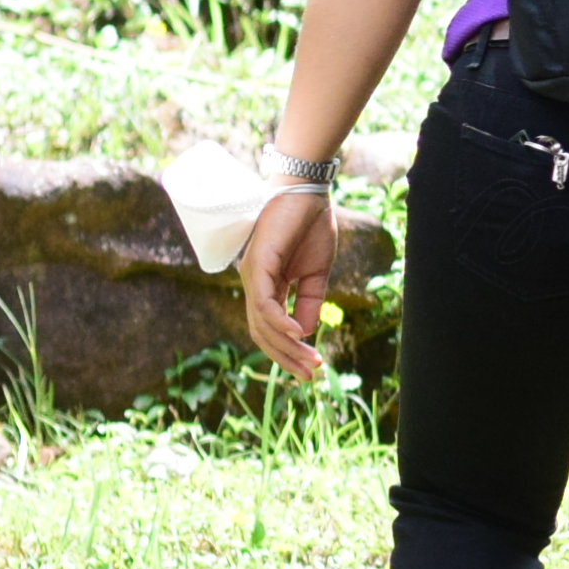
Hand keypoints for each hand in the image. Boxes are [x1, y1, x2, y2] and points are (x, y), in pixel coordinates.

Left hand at [240, 187, 337, 380]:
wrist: (307, 193)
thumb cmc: (311, 227)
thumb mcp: (316, 273)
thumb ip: (310, 301)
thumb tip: (306, 332)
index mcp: (267, 286)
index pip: (271, 328)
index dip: (289, 350)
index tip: (311, 368)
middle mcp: (254, 284)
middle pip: (263, 332)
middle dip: (286, 356)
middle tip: (310, 376)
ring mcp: (253, 275)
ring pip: (262, 322)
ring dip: (286, 345)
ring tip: (309, 360)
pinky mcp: (258, 265)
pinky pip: (265, 302)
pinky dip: (280, 320)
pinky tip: (299, 333)